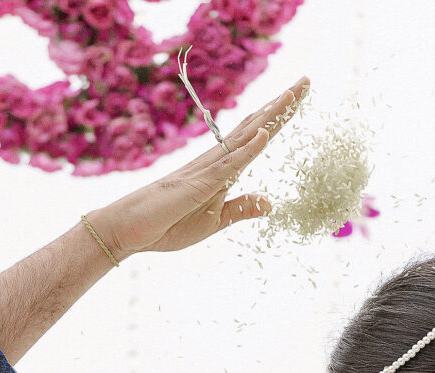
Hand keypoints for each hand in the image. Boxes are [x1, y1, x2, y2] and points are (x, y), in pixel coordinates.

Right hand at [100, 75, 309, 256]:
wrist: (129, 230)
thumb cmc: (166, 225)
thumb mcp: (214, 221)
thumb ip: (240, 209)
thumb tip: (270, 202)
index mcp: (221, 170)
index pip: (255, 138)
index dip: (277, 119)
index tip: (297, 98)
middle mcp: (216, 161)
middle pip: (254, 126)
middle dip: (281, 105)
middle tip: (306, 80)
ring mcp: (207, 169)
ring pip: (245, 137)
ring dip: (270, 116)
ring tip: (293, 93)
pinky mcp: (199, 183)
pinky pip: (228, 164)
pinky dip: (248, 149)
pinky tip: (264, 134)